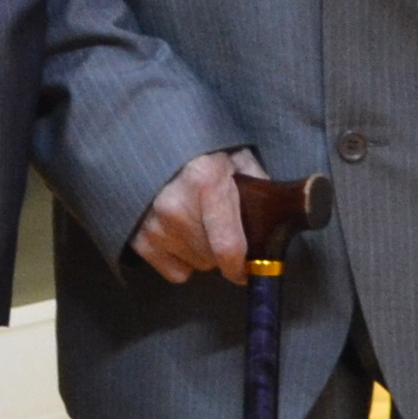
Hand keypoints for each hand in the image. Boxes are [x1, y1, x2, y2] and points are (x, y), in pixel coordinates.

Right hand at [132, 147, 263, 284]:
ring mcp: (154, 225)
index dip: (242, 266)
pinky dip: (181, 259)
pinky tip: (179, 234)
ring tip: (198, 224)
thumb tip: (278, 215)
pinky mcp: (139, 240)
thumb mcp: (234, 155)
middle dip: (223, 249)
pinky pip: (176, 272)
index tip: (246, 270)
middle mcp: (175, 207)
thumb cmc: (198, 150)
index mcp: (205, 181)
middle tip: (220, 226)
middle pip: (214, 258)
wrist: (149, 146)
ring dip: (203, 252)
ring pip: (197, 265)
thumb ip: (258, 182)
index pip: (228, 247)